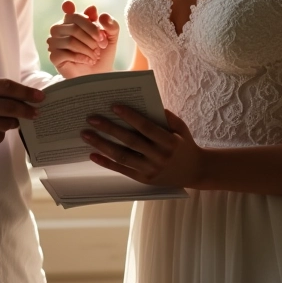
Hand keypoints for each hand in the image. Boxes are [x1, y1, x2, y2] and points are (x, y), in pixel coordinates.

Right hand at [47, 0, 119, 77]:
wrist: (99, 74)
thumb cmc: (102, 54)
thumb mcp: (111, 37)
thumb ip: (108, 23)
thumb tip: (93, 9)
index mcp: (71, 20)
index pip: (75, 14)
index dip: (89, 24)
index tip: (101, 34)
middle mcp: (60, 29)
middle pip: (74, 27)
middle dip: (92, 38)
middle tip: (102, 46)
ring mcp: (55, 42)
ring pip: (70, 40)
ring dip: (87, 49)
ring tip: (95, 56)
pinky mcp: (54, 56)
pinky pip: (65, 53)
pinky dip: (81, 57)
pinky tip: (88, 60)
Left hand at [82, 107, 202, 188]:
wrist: (195, 171)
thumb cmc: (183, 144)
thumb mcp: (180, 128)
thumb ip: (165, 116)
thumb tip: (143, 103)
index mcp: (169, 142)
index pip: (146, 128)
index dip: (130, 117)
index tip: (113, 106)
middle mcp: (159, 157)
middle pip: (130, 142)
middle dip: (109, 129)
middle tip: (91, 118)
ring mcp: (151, 170)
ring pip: (122, 157)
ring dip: (102, 145)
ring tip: (86, 134)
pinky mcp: (144, 179)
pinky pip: (122, 170)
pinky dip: (106, 163)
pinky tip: (93, 154)